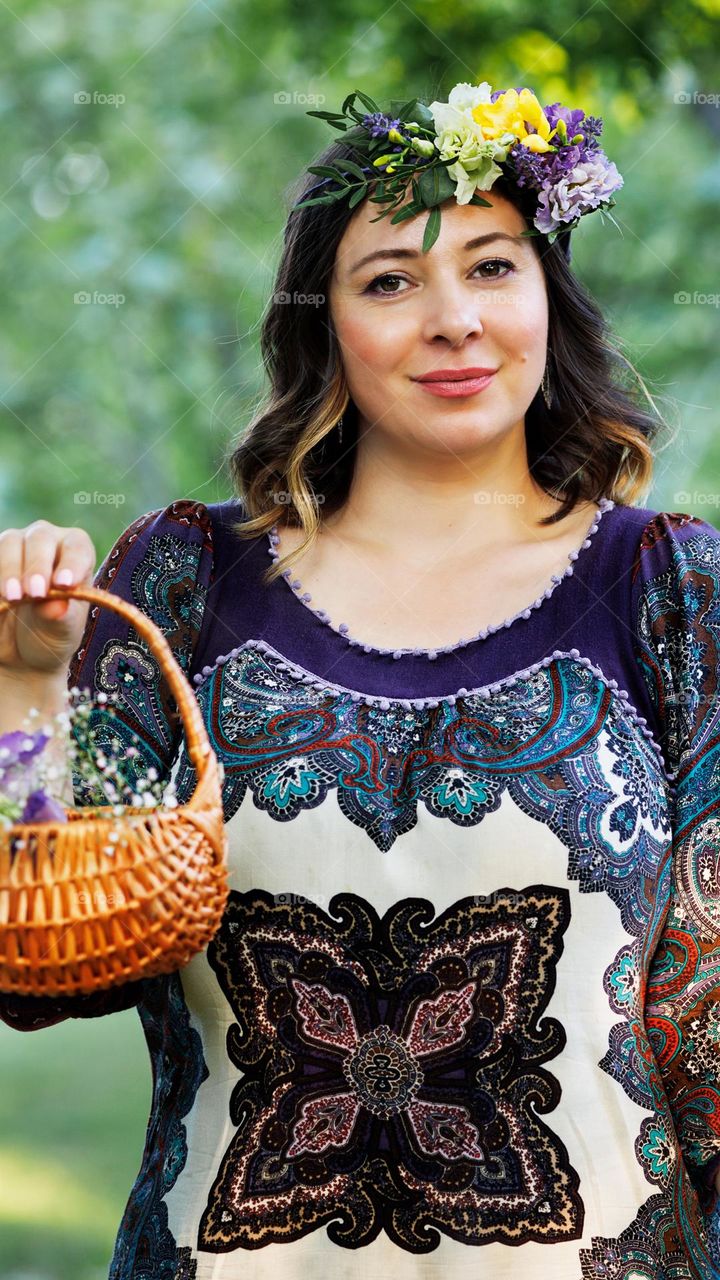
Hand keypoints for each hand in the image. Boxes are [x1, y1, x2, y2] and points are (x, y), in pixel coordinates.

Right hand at [0, 519, 96, 678]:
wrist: (20, 648)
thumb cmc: (51, 633)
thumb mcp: (61, 632)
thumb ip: (61, 618)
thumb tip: (56, 605)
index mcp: (76, 556)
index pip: (77, 547)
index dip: (72, 562)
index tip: (64, 584)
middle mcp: (48, 544)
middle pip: (41, 537)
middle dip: (37, 564)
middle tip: (34, 593)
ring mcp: (16, 546)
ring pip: (10, 541)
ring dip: (10, 568)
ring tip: (11, 597)